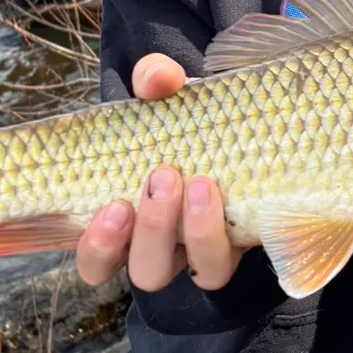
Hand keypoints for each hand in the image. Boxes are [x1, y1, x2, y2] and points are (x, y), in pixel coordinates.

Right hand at [74, 53, 246, 292]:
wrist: (240, 117)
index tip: (112, 208)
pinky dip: (233, 230)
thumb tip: (160, 78)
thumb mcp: (165, 93)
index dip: (98, 249)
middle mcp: (170, 247)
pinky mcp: (254, 239)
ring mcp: (214, 247)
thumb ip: (154, 79)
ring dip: (198, 233)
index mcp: (131, 223)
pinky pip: (245, 256)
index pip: (98, 261)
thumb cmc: (183, 115)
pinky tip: (228, 195)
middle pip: (150, 271)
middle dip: (153, 230)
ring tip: (199, 184)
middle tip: (162, 177)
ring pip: (203, 273)